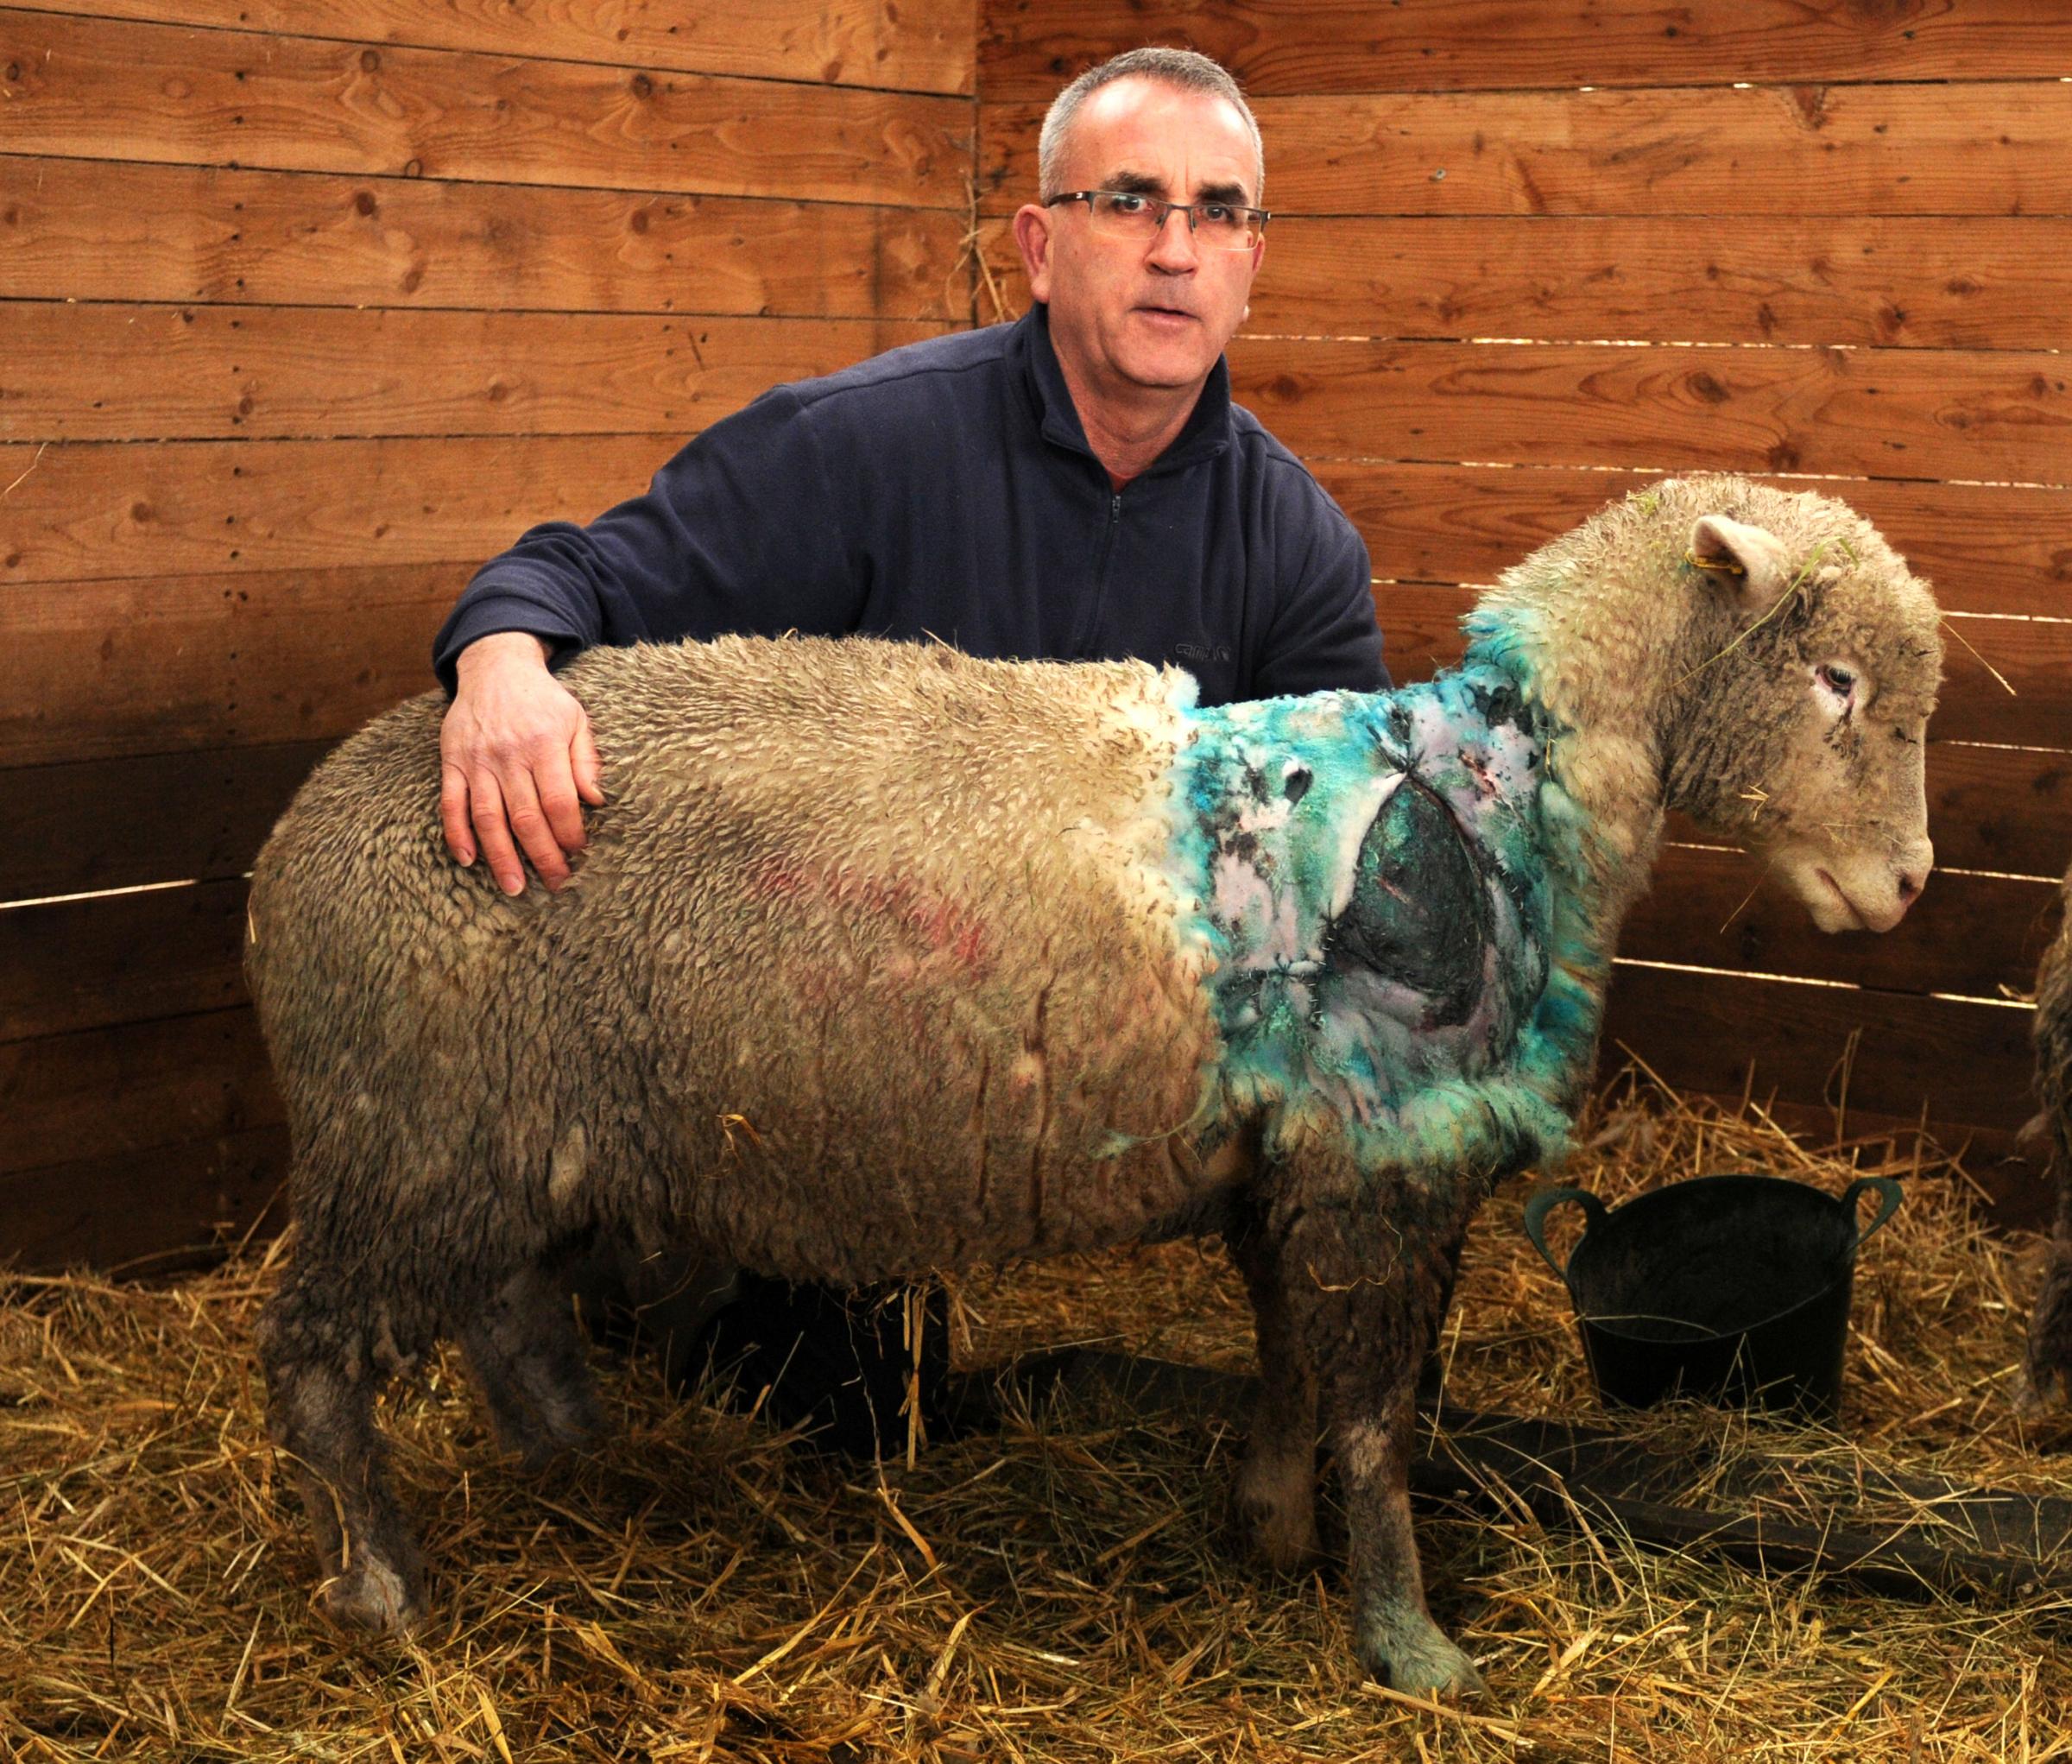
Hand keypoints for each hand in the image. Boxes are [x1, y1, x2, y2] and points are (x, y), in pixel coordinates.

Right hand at [439, 632, 604, 893]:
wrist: (495, 668)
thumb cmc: (543, 701)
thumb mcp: (576, 719)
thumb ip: (587, 760)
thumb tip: (598, 801)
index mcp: (544, 744)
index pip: (558, 800)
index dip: (569, 832)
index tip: (579, 853)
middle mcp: (508, 755)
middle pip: (525, 816)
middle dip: (542, 855)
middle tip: (557, 883)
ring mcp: (476, 760)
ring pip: (487, 817)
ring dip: (501, 856)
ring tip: (515, 887)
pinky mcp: (452, 762)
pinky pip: (451, 804)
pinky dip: (457, 834)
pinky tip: (468, 860)